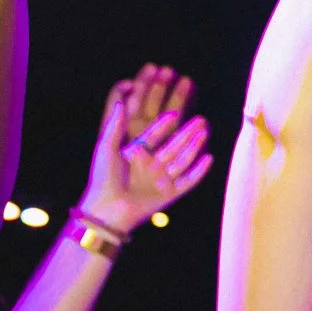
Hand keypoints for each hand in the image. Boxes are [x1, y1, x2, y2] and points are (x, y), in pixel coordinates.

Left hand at [78, 65, 213, 235]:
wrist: (107, 208)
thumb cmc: (103, 178)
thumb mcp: (107, 147)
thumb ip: (115, 125)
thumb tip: (119, 103)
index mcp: (136, 154)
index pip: (154, 136)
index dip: (164, 125)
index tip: (175, 112)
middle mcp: (151, 166)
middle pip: (173, 146)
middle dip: (187, 133)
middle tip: (201, 120)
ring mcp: (161, 180)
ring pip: (182, 160)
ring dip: (194, 147)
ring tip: (205, 133)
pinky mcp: (169, 195)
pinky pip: (188, 181)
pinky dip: (199, 171)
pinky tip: (209, 158)